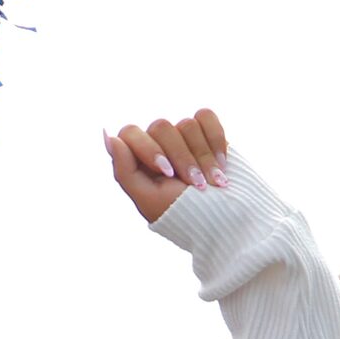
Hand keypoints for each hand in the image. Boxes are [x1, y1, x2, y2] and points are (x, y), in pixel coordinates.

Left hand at [105, 110, 229, 224]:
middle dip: (181, 158)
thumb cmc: (187, 217)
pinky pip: (205, 116)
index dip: (148, 149)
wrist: (231, 221)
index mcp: (139, 162)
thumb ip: (124, 171)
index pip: (130, 133)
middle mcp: (159, 146)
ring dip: (203, 157)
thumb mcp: (150, 201)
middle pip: (161, 127)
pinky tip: (222, 165)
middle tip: (196, 185)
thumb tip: (109, 136)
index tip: (168, 173)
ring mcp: (184, 139)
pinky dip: (216, 140)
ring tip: (214, 183)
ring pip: (186, 124)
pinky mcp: (208, 133)